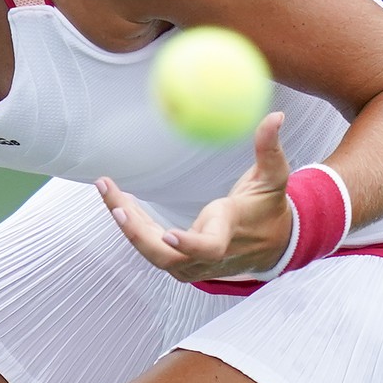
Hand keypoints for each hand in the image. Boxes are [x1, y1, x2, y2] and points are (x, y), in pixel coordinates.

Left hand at [97, 112, 293, 282]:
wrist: (271, 246)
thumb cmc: (268, 208)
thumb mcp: (273, 179)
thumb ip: (270, 149)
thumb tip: (276, 117)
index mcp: (228, 234)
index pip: (209, 248)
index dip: (189, 244)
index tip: (168, 234)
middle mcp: (207, 257)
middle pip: (164, 255)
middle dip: (135, 231)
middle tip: (116, 201)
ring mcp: (190, 265)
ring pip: (150, 251)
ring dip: (127, 222)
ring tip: (107, 188)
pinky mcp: (179, 263)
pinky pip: (149, 247)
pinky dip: (131, 224)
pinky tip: (118, 200)